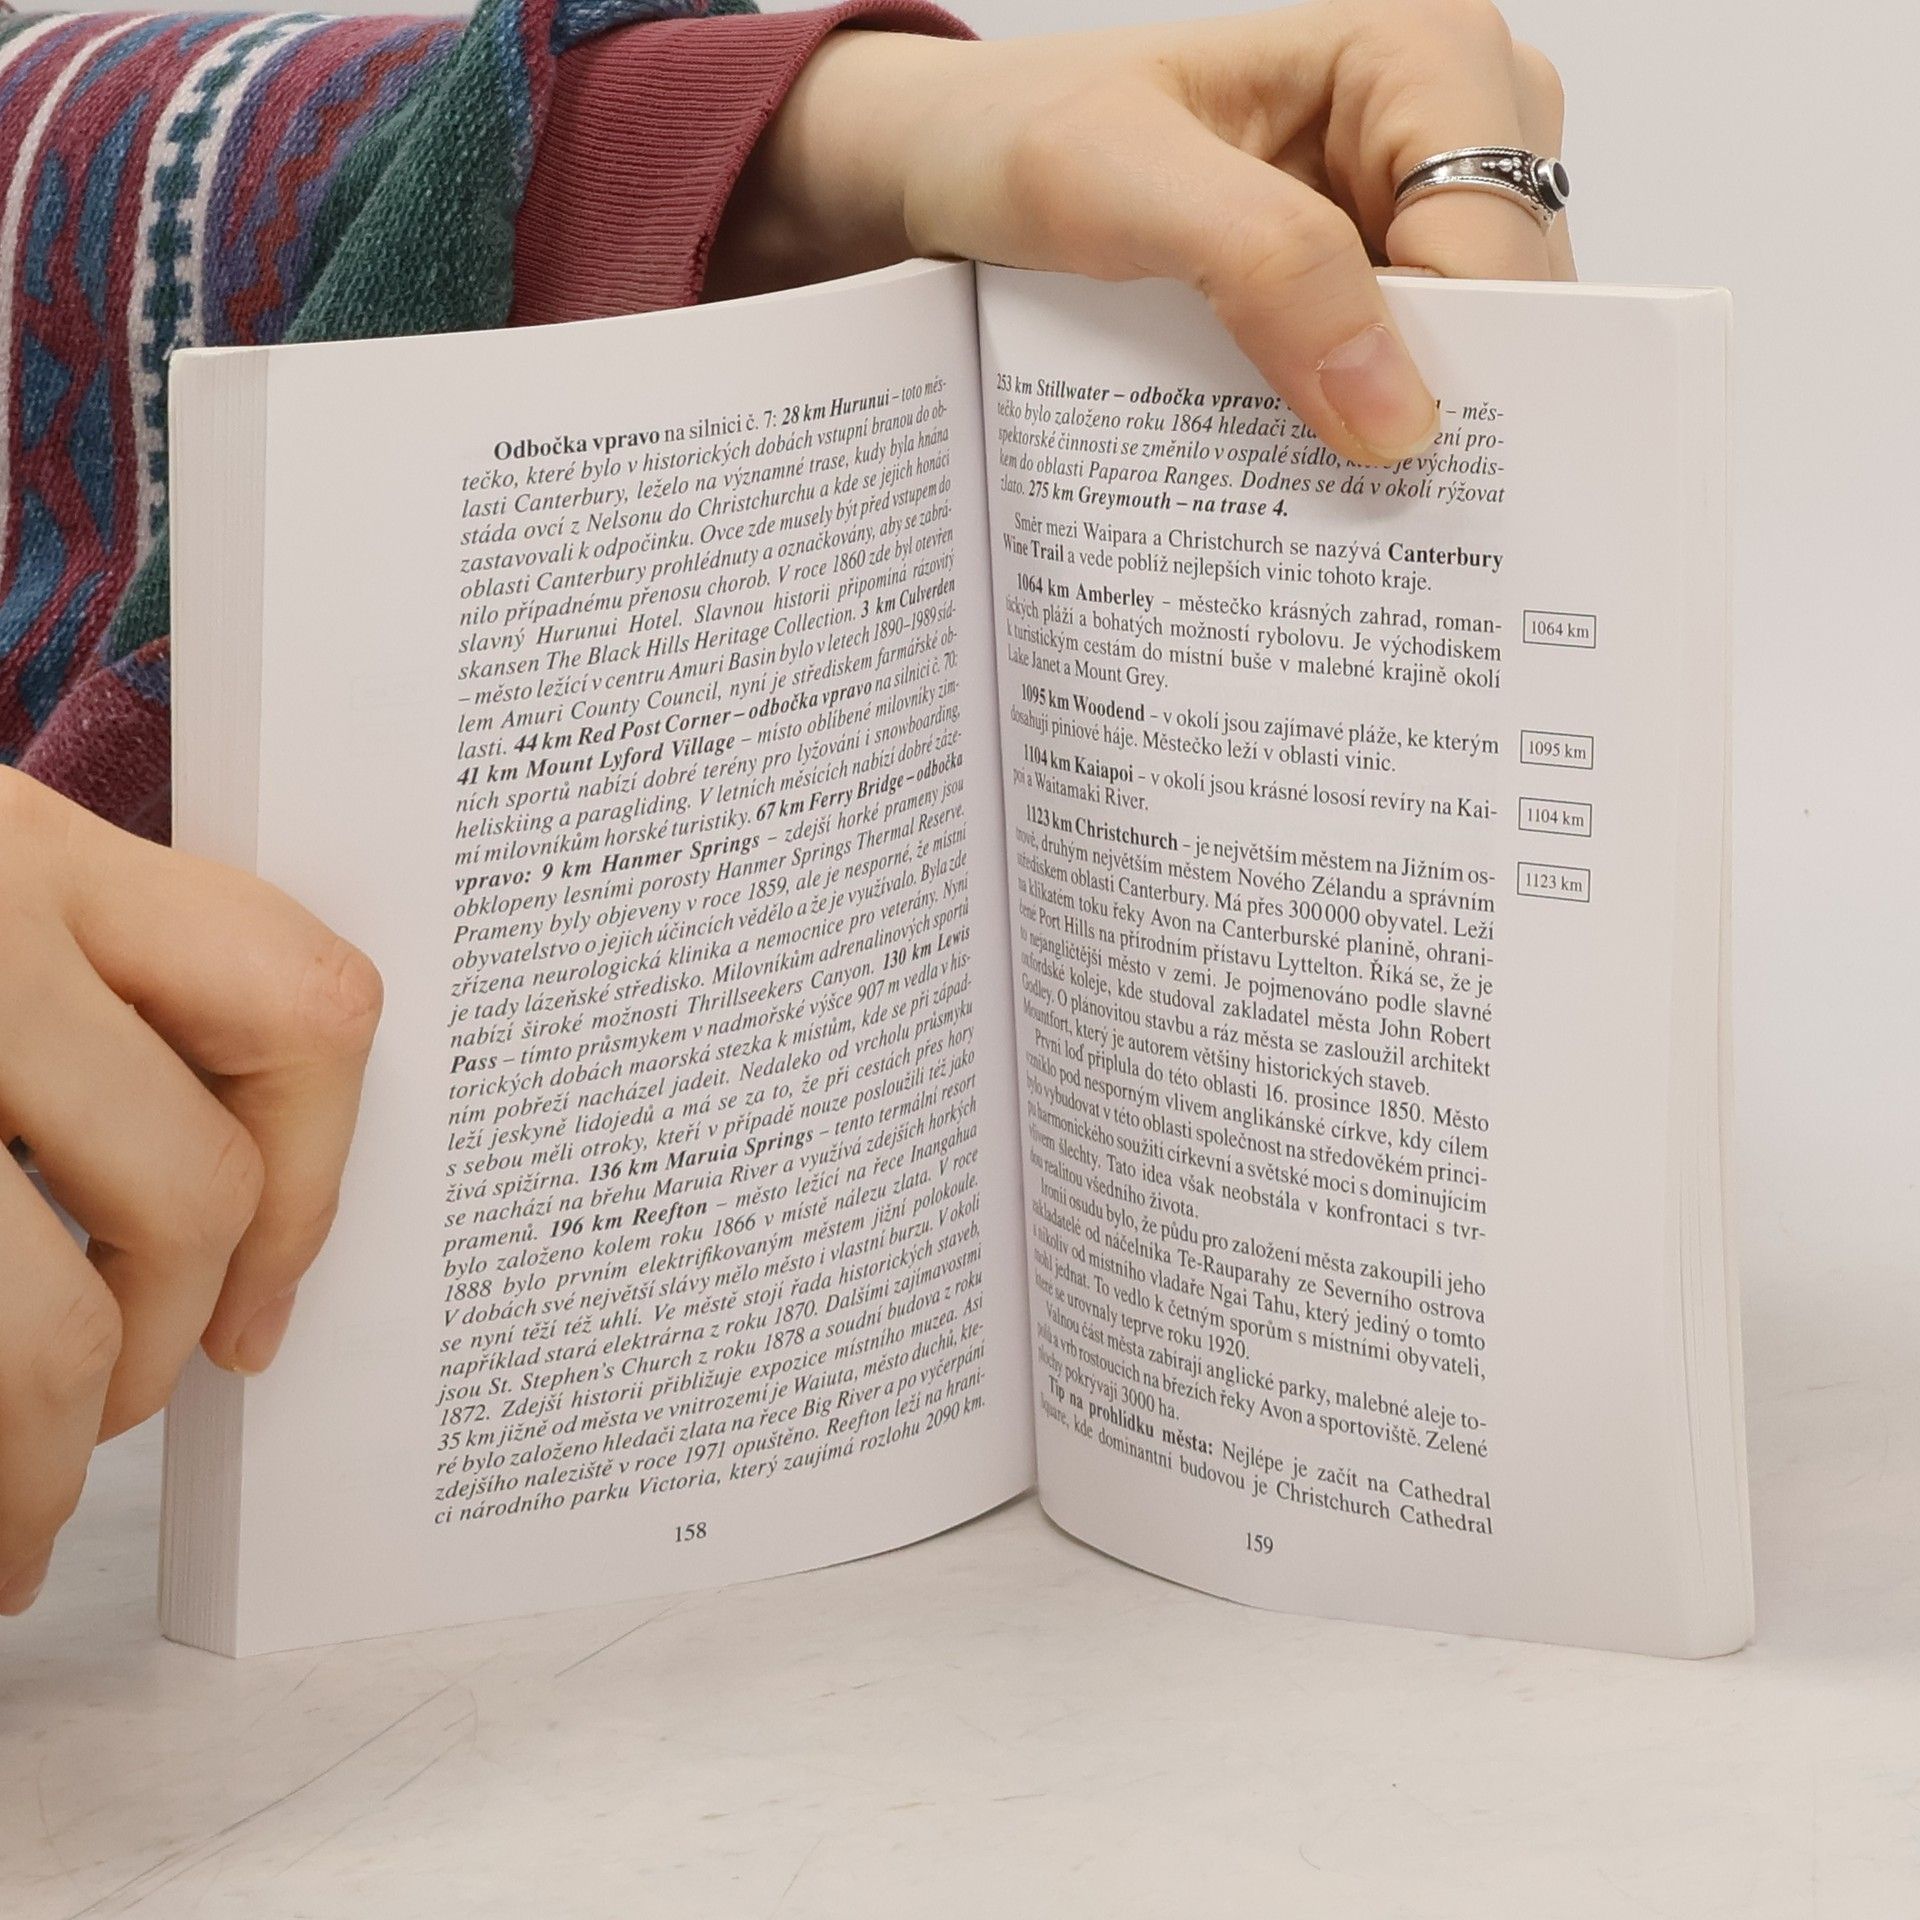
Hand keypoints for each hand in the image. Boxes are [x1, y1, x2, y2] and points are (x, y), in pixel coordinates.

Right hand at [0, 769, 380, 1615]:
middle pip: (189, 1193)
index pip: (299, 1009)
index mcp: (27, 853)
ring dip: (38, 1463)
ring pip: (43, 1335)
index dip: (314, 1178)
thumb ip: (80, 1007)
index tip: (260, 1300)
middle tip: (116, 1415)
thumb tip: (234, 1237)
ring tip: (13, 1511)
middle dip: (169, 1344)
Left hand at [711, 0, 1571, 464]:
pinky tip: (1300, 476)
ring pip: (1461, 355)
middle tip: (1356, 500)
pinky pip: (1395, 381)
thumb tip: (1399, 414)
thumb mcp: (1116, 183)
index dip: (1461, 354)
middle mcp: (1441, 127)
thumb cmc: (1018, 137)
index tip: (1391, 461)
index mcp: (1418, 53)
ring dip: (1394, 434)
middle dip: (1442, 403)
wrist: (950, 178)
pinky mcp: (1360, 291)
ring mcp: (1407, 217)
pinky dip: (1352, 436)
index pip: (1498, 232)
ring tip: (1317, 497)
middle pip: (1505, 301)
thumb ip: (1264, 265)